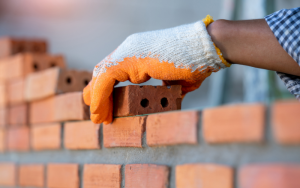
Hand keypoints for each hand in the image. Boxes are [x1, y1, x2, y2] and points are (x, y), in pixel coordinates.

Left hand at [83, 15, 229, 124]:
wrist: (206, 48)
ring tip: (97, 118)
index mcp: (139, 52)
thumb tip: (169, 97)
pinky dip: (99, 97)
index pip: (114, 70)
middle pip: (104, 71)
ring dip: (97, 99)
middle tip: (98, 114)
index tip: (107, 105)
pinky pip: (105, 80)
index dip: (107, 88)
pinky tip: (99, 112)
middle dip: (98, 94)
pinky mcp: (129, 59)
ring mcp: (128, 52)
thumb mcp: (176, 79)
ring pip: (101, 76)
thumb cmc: (196, 62)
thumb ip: (167, 87)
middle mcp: (130, 49)